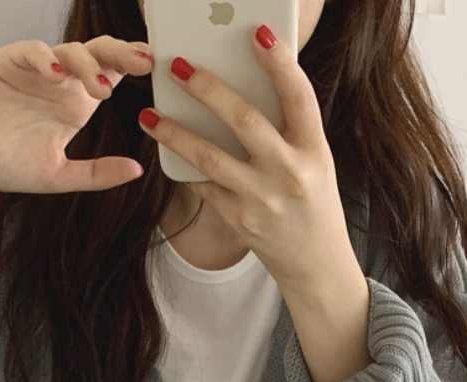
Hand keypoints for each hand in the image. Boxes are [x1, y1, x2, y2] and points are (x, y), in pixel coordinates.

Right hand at [0, 37, 153, 193]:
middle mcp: (61, 82)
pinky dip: (45, 57)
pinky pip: (32, 51)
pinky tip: (55, 72)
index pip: (112, 76)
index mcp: (76, 105)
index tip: (157, 75)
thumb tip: (137, 171)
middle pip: (100, 55)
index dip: (134, 70)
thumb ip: (97, 174)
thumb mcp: (58, 176)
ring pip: (71, 51)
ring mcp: (36, 69)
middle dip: (123, 55)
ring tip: (99, 89)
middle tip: (143, 64)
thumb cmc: (3, 162)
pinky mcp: (9, 61)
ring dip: (88, 65)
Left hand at [138, 25, 355, 293]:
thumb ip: (290, 128)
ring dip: (175, 133)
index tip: (258, 33)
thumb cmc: (313, 203)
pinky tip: (166, 150)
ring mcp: (262, 200)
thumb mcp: (316, 161)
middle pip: (245, 120)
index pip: (299, 97)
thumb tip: (249, 84)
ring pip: (210, 157)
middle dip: (208, 88)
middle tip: (178, 65)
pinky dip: (185, 167)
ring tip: (150, 114)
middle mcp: (289, 173)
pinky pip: (204, 187)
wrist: (316, 264)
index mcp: (315, 151)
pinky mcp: (239, 221)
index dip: (279, 63)